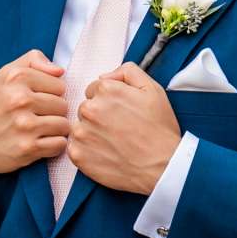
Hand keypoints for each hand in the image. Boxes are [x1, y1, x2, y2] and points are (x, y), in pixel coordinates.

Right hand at [0, 51, 68, 182]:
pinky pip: (59, 145)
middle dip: (53, 112)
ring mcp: (24, 126)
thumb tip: (60, 71)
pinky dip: (53, 146)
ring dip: (55, 130)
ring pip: (64, 125)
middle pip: (63, 105)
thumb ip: (31, 61)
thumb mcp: (2, 75)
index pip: (59, 84)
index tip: (36, 100)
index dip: (50, 93)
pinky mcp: (27, 149)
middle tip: (36, 117)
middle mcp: (20, 100)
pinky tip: (39, 143)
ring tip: (38, 130)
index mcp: (16, 78)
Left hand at [67, 64, 180, 195]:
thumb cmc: (159, 129)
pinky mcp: (77, 154)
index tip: (121, 112)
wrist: (162, 166)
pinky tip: (105, 153)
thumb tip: (104, 76)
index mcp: (106, 90)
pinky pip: (74, 147)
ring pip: (79, 127)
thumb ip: (127, 72)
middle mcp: (89, 109)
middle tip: (119, 129)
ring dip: (91, 133)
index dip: (109, 100)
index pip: (94, 89)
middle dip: (98, 116)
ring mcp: (81, 133)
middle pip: (85, 107)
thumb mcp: (152, 89)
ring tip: (113, 142)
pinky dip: (86, 151)